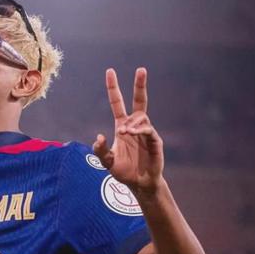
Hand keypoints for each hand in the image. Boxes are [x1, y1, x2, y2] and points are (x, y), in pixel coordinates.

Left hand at [93, 67, 163, 195]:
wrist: (139, 184)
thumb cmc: (124, 172)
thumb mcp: (106, 161)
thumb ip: (99, 150)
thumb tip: (99, 136)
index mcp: (122, 126)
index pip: (117, 103)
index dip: (114, 88)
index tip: (110, 71)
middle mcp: (135, 126)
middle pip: (139, 101)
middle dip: (139, 85)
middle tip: (141, 69)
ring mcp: (146, 132)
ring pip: (141, 117)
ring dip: (131, 122)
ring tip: (123, 132)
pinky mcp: (155, 140)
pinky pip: (148, 129)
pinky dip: (140, 129)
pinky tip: (131, 133)